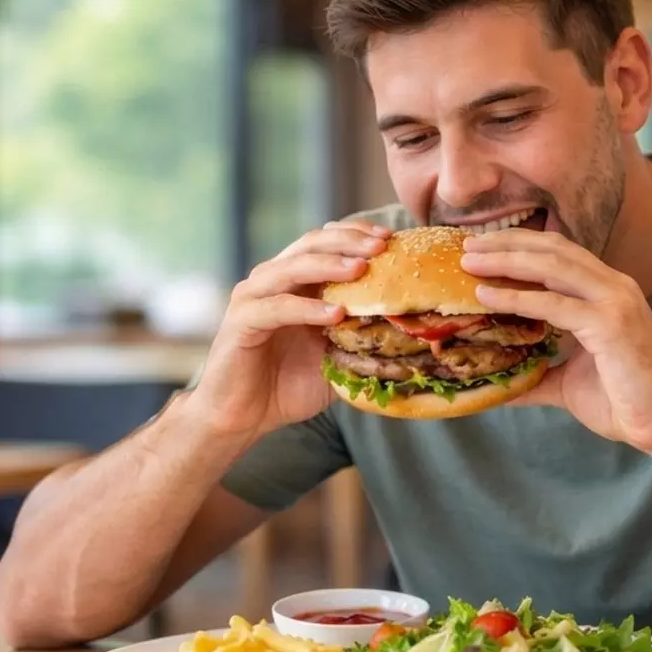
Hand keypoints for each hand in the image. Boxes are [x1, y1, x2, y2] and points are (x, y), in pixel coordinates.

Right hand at [193, 221, 390, 441]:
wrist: (243, 417)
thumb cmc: (287, 386)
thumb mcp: (335, 358)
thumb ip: (361, 339)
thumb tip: (410, 335)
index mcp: (295, 282)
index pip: (325, 241)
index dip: (356, 234)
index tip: (390, 238)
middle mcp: (272, 281)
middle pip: (310, 243)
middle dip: (348, 241)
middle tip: (381, 245)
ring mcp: (254, 297)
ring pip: (292, 267)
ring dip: (329, 265)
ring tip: (361, 269)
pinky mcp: (241, 321)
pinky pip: (277, 307)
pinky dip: (307, 308)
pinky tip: (335, 314)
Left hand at [461, 230, 651, 453]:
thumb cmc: (626, 402)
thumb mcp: (569, 383)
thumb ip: (537, 376)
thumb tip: (499, 385)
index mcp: (608, 292)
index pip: (559, 254)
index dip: (520, 245)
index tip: (482, 248)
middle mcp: (613, 287)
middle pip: (552, 248)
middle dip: (506, 243)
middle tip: (466, 245)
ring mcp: (614, 301)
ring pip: (551, 266)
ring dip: (506, 260)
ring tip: (469, 261)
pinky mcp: (611, 324)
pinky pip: (554, 303)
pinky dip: (518, 296)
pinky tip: (488, 295)